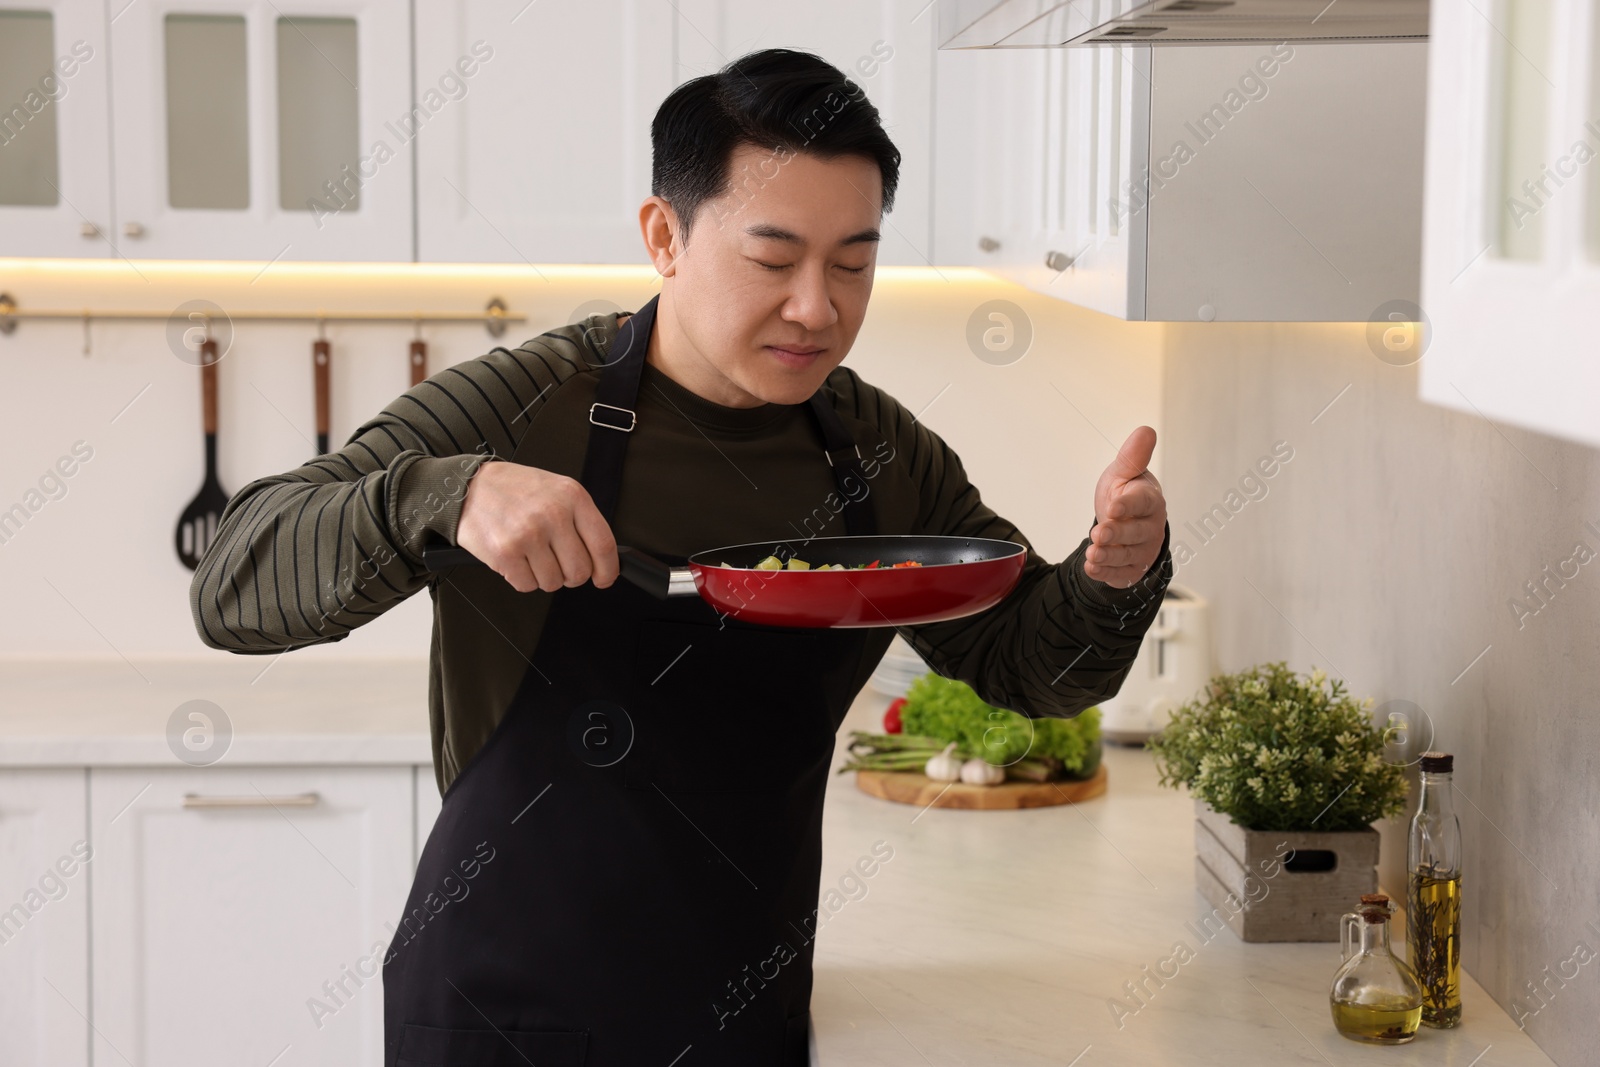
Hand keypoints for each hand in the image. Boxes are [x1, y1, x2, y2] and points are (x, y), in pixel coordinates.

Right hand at [455, 461, 619, 592]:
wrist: (468, 486)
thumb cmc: (514, 490)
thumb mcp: (556, 490)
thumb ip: (580, 520)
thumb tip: (600, 558)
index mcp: (572, 496)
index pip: (603, 544)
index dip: (607, 570)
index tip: (604, 578)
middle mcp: (553, 514)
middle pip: (579, 571)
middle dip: (570, 575)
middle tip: (557, 563)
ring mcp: (528, 534)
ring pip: (553, 583)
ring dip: (544, 576)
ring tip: (531, 555)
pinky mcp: (505, 553)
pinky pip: (527, 585)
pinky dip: (522, 579)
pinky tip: (515, 558)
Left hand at [1085, 426, 1166, 588]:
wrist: (1122, 521)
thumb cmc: (1124, 493)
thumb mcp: (1122, 473)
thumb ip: (1132, 456)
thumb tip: (1146, 430)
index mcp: (1150, 501)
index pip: (1143, 503)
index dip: (1129, 506)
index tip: (1113, 507)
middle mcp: (1150, 527)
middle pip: (1136, 533)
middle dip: (1117, 535)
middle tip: (1099, 534)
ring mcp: (1143, 550)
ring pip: (1127, 556)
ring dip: (1109, 556)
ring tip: (1092, 553)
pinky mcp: (1132, 568)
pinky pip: (1120, 573)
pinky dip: (1105, 573)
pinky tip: (1091, 568)